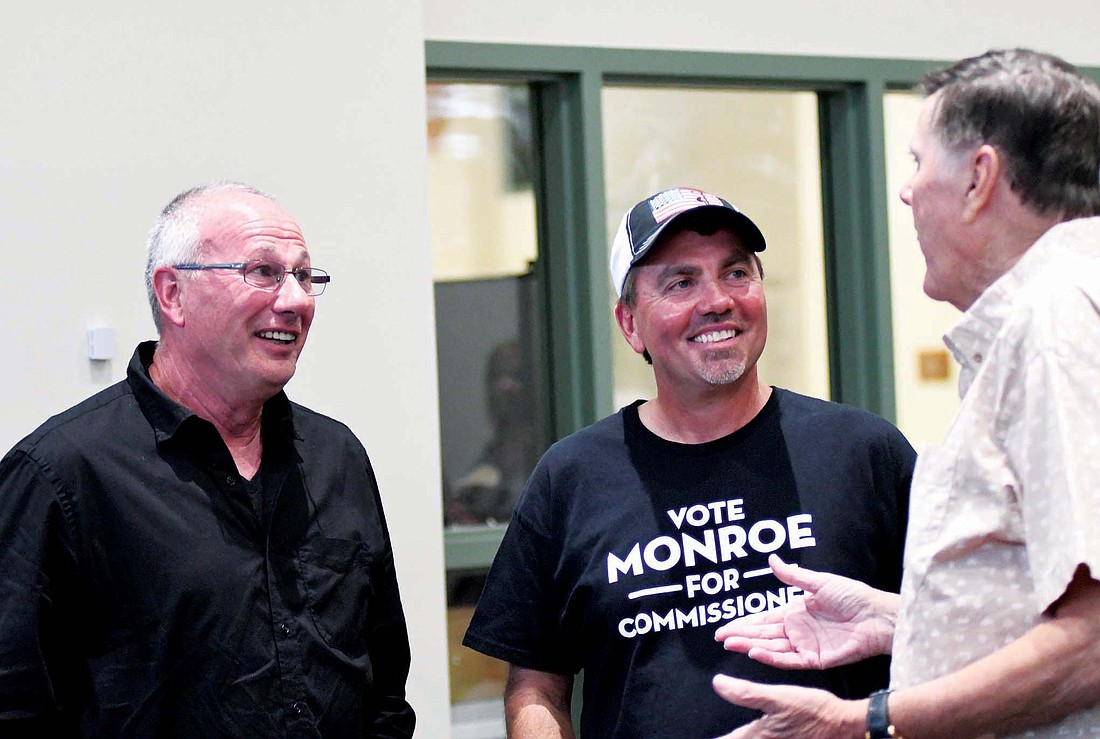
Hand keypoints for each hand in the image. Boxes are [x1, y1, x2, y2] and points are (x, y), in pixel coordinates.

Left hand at [710, 675, 862, 738]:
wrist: (844, 726)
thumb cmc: (813, 710)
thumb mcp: (778, 696)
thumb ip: (746, 692)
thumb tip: (717, 683)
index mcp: (757, 736)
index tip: (697, 737)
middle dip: (725, 738)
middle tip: (712, 735)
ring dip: (735, 738)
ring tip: (724, 735)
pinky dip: (752, 737)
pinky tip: (751, 733)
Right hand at [713, 554, 896, 668]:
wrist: (877, 616)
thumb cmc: (853, 596)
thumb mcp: (820, 581)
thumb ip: (793, 575)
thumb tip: (773, 559)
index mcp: (795, 611)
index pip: (763, 619)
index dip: (744, 623)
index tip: (724, 628)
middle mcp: (797, 630)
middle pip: (763, 635)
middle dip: (741, 636)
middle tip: (721, 638)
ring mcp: (805, 646)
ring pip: (772, 648)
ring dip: (751, 646)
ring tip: (732, 644)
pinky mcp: (816, 659)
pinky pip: (790, 660)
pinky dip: (772, 658)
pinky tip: (757, 653)